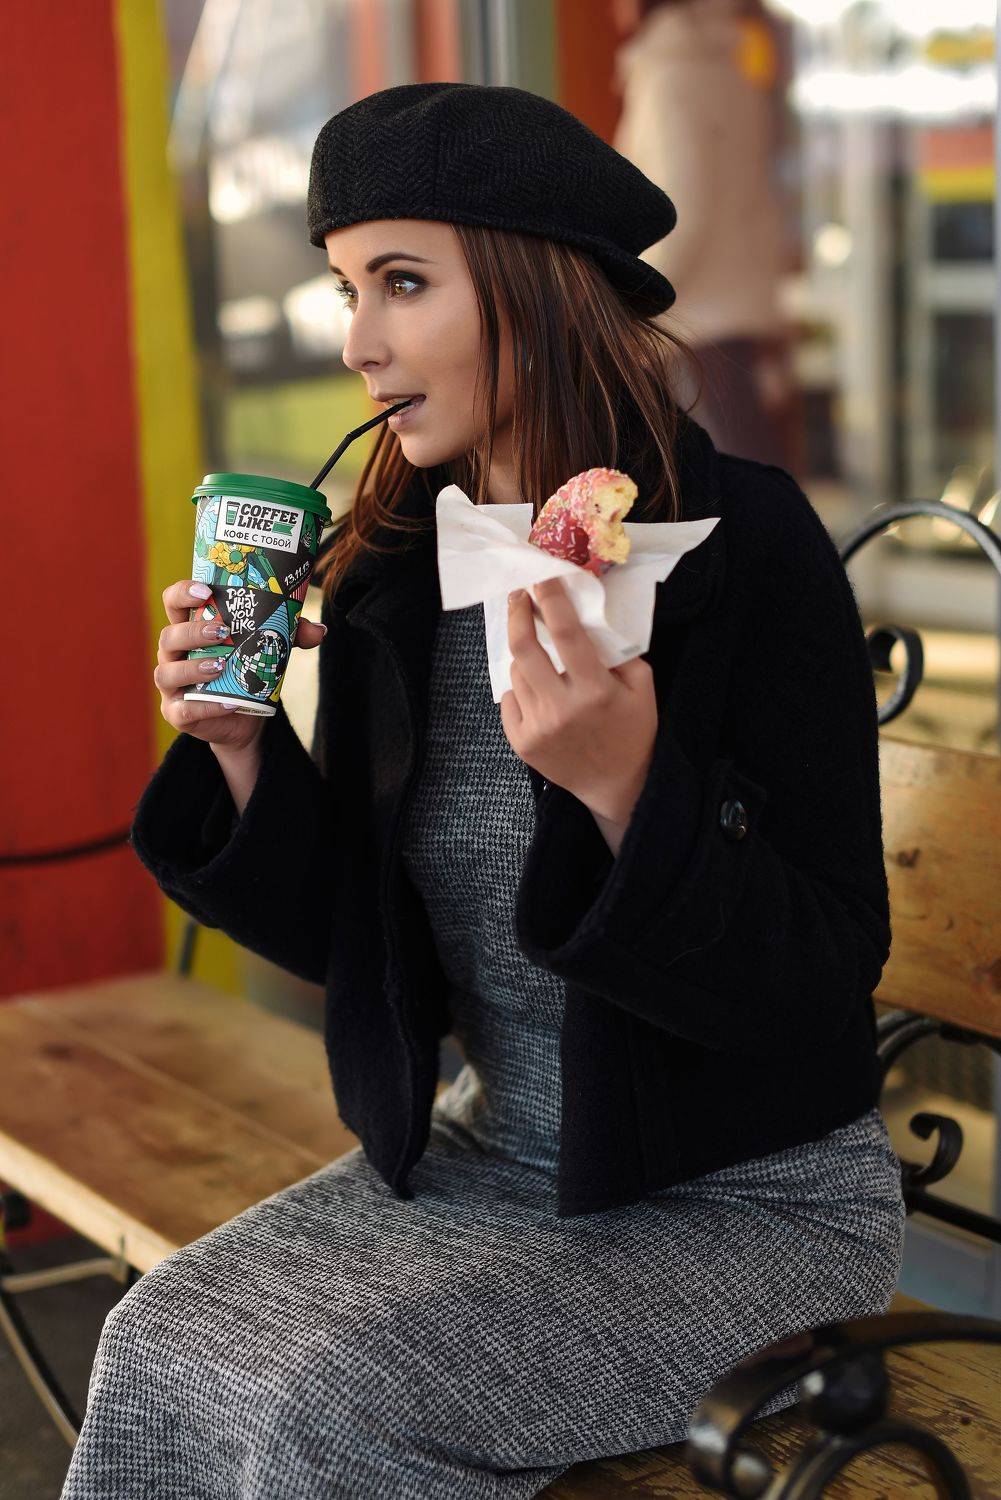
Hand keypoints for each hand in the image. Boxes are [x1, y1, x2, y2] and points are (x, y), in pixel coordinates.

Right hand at [154, 579, 326, 752]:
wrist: (246, 716)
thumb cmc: (248, 669)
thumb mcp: (269, 647)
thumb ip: (290, 634)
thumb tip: (320, 630)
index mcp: (189, 629)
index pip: (173, 602)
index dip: (182, 593)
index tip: (204, 590)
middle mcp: (174, 654)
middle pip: (169, 636)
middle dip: (193, 632)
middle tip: (223, 632)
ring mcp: (172, 685)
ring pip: (168, 672)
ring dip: (194, 668)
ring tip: (222, 665)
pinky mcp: (178, 713)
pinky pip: (182, 711)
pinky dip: (205, 707)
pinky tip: (228, 703)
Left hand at [499, 576, 657, 835]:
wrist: (617, 786)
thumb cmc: (633, 730)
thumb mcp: (642, 687)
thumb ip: (618, 651)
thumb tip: (588, 612)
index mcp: (596, 690)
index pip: (566, 633)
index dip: (550, 598)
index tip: (541, 575)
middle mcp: (562, 708)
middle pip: (524, 648)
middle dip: (518, 613)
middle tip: (519, 596)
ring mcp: (537, 728)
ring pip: (516, 672)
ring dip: (526, 657)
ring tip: (544, 660)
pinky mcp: (521, 742)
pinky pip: (509, 699)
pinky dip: (522, 689)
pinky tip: (540, 694)